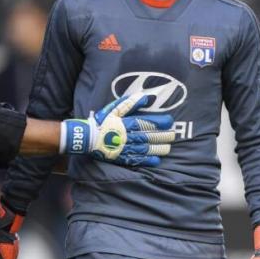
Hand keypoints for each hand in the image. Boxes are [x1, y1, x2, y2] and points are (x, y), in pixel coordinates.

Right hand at [60, 92, 175, 166]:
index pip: (146, 122)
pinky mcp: (121, 157)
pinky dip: (147, 160)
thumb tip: (145, 97)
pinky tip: (156, 160)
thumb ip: (129, 103)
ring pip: (145, 148)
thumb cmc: (101, 121)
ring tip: (168, 148)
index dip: (159, 122)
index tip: (170, 121)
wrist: (86, 137)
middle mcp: (127, 136)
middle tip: (173, 135)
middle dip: (162, 136)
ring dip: (157, 148)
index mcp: (125, 123)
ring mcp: (125, 148)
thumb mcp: (113, 108)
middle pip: (148, 136)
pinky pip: (136, 159)